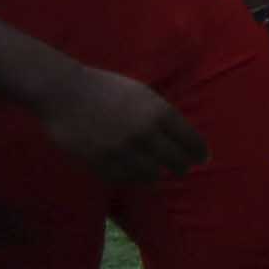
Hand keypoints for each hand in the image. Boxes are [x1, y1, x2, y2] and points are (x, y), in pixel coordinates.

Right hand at [40, 66, 204, 181]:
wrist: (65, 92)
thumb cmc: (107, 88)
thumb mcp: (143, 94)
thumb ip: (162, 115)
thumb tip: (181, 137)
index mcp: (159, 112)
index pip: (190, 140)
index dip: (199, 152)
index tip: (203, 159)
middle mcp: (144, 133)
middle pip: (176, 162)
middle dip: (182, 167)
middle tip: (182, 169)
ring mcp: (122, 151)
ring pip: (151, 175)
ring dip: (157, 175)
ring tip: (158, 173)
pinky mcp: (100, 163)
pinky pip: (125, 179)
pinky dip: (132, 178)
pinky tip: (135, 174)